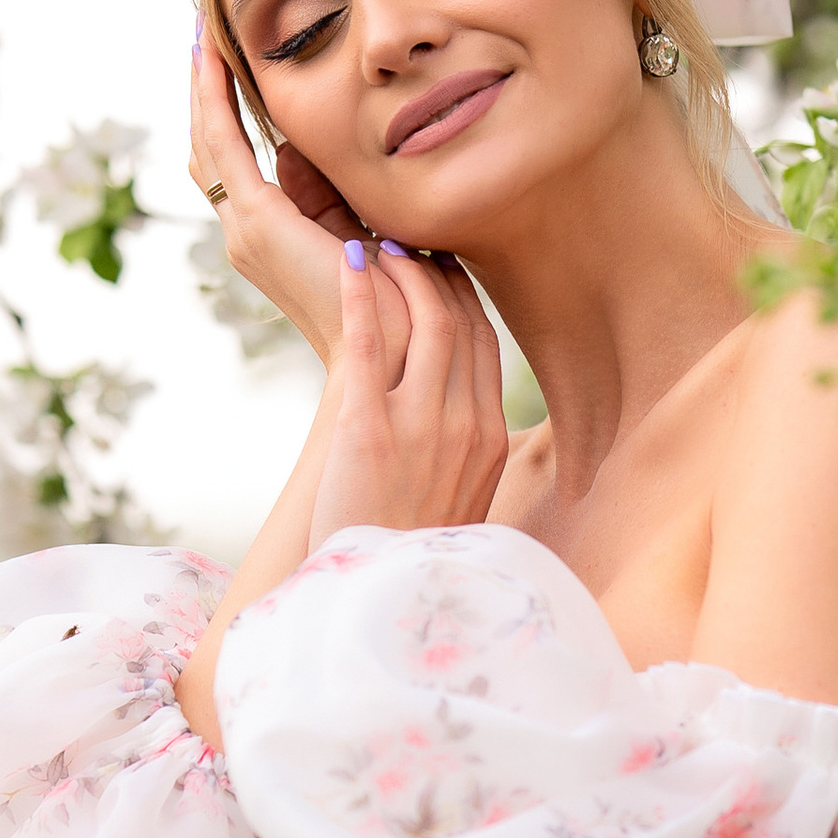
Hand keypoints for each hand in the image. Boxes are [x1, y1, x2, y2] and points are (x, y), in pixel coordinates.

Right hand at [189, 32, 411, 379]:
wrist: (397, 343)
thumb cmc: (394, 294)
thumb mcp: (356, 228)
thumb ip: (326, 193)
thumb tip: (295, 150)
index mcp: (269, 237)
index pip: (233, 165)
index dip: (224, 115)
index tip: (227, 65)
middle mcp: (245, 233)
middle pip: (210, 151)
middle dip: (205, 95)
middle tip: (204, 38)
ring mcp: (246, 229)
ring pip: (208, 144)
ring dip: (203, 89)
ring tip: (202, 37)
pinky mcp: (258, 221)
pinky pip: (224, 145)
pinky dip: (215, 100)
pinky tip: (214, 60)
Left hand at [306, 242, 509, 548]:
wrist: (386, 599)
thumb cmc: (408, 550)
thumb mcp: (458, 499)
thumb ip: (464, 452)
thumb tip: (458, 420)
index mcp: (490, 439)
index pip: (484, 344)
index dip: (462, 297)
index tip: (441, 267)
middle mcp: (465, 426)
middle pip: (461, 323)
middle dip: (435, 273)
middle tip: (406, 238)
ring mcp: (421, 427)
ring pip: (425, 323)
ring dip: (402, 274)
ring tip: (378, 242)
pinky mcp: (370, 432)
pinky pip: (369, 346)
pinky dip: (360, 297)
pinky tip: (348, 263)